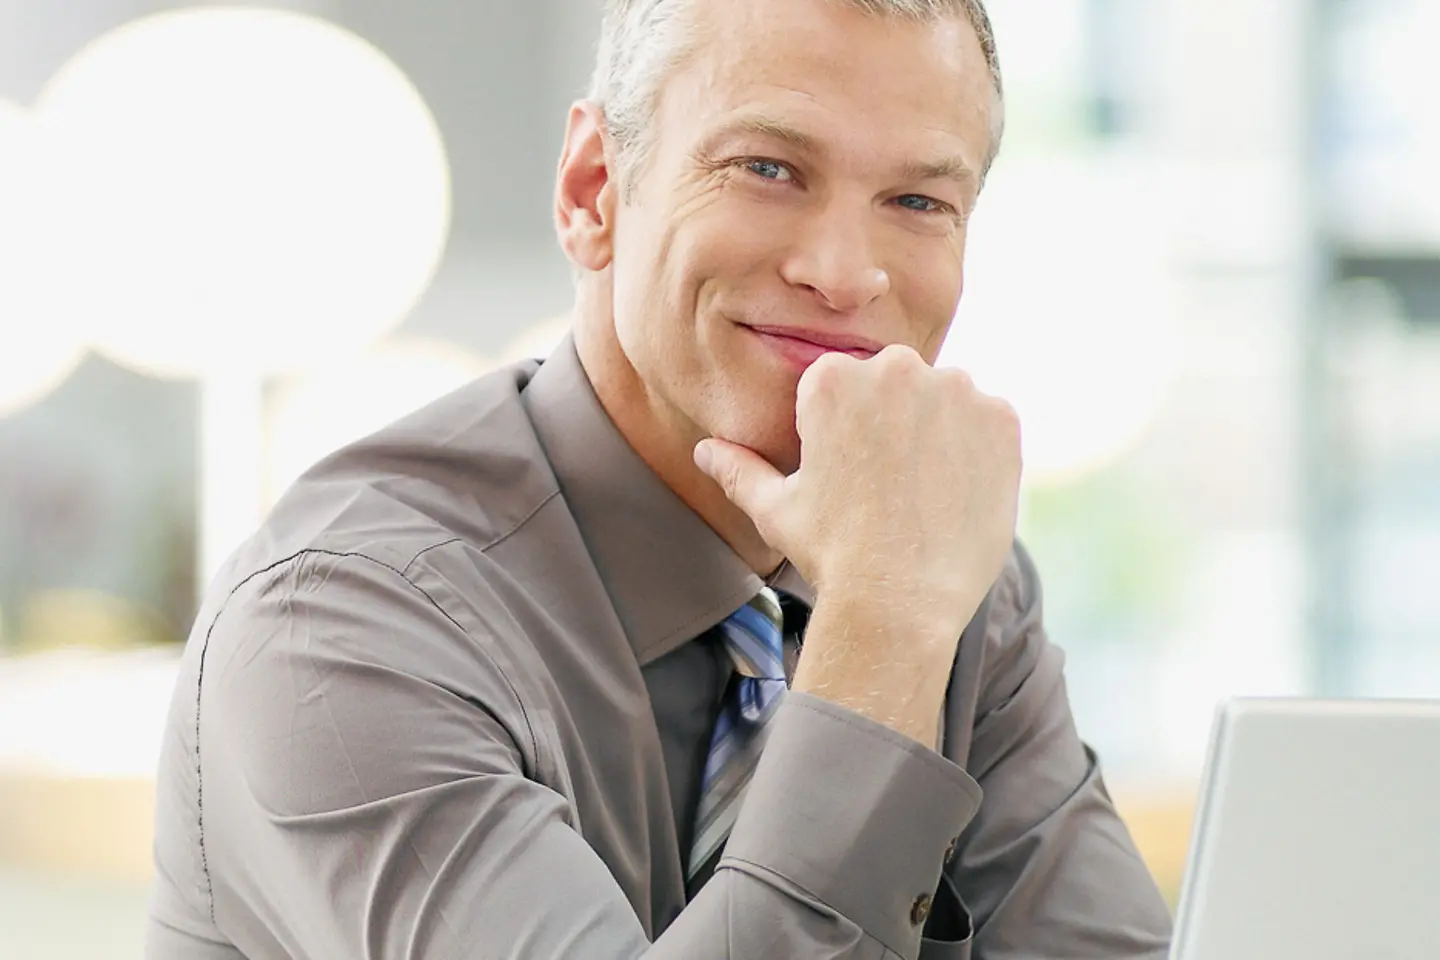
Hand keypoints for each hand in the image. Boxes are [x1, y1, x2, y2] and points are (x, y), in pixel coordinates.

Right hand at [694, 346, 1021, 740]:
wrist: (900, 602)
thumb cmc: (830, 554)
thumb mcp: (774, 510)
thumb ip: (740, 469)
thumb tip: (705, 451)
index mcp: (833, 379)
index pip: (842, 382)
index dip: (845, 429)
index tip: (850, 471)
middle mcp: (896, 369)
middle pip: (896, 382)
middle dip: (892, 420)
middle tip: (887, 485)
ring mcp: (956, 392)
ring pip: (945, 398)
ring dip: (938, 430)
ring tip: (924, 493)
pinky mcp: (1002, 420)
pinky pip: (990, 421)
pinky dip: (979, 450)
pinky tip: (956, 494)